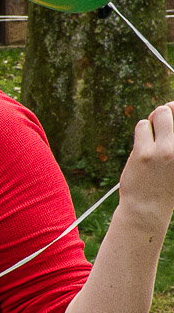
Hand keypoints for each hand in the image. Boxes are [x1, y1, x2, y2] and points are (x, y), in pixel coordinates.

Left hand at [119, 102, 173, 219]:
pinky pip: (142, 125)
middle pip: (173, 108)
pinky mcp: (144, 153)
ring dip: (153, 122)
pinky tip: (144, 146)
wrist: (148, 208)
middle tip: (163, 126)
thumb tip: (168, 105)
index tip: (169, 133)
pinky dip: (142, 132)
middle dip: (166, 112)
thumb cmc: (168, 181)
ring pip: (159, 113)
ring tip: (153, 137)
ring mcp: (166, 151)